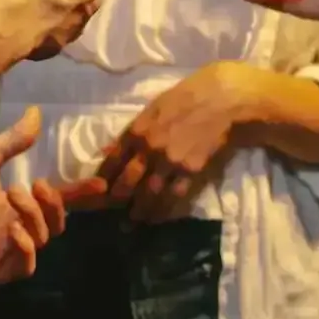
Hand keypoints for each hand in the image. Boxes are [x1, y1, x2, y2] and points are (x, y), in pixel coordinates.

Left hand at [0, 107, 65, 284]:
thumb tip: (35, 112)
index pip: (54, 204)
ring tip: (14, 194)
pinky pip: (23, 267)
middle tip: (35, 184)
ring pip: (42, 242)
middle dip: (54, 205)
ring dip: (35, 217)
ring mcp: (4, 250)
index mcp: (15, 206)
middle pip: (55, 226)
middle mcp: (14, 229)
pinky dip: (25, 248)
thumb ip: (14, 140)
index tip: (100, 185)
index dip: (77, 196)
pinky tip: (13, 227)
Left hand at [93, 63, 253, 221]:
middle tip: (113, 212)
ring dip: (139, 211)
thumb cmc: (186, 98)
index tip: (97, 191)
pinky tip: (158, 217)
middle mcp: (149, 149)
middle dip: (118, 200)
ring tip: (133, 221)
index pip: (113, 161)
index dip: (103, 179)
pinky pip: (174, 197)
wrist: (221, 99)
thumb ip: (131, 132)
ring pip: (149, 194)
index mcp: (137, 130)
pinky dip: (164, 210)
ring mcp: (170, 162)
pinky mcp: (191, 171)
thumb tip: (108, 151)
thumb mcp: (153, 109)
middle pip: (127, 182)